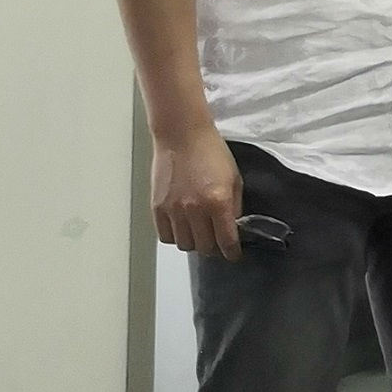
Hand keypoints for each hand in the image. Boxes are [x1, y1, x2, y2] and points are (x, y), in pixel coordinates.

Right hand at [151, 127, 244, 258]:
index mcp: (218, 202)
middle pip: (204, 247)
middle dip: (214, 248)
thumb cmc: (212, 153)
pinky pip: (165, 236)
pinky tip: (182, 228)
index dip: (232, 252)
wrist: (182, 136)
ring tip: (199, 233)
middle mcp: (195, 210)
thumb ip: (235, 206)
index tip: (234, 255)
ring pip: (184, 244)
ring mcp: (173, 210)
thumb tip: (233, 227)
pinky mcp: (156, 207)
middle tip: (217, 242)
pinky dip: (175, 236)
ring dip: (194, 243)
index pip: (226, 241)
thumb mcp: (234, 179)